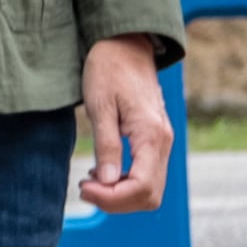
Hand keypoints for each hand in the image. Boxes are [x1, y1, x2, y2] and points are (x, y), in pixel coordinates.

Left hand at [77, 35, 173, 213]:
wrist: (125, 44)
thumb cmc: (108, 68)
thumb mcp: (100, 105)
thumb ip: (107, 146)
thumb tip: (108, 183)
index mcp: (151, 135)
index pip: (142, 187)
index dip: (112, 198)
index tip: (83, 187)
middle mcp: (163, 142)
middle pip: (150, 196)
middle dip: (116, 201)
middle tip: (84, 187)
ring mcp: (162, 143)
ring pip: (150, 190)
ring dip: (120, 195)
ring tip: (90, 180)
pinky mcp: (154, 141)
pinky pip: (146, 176)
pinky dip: (125, 184)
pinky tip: (102, 173)